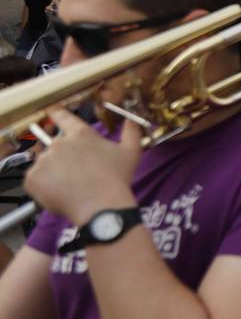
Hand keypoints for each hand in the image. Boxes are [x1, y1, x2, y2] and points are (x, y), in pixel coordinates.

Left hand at [24, 108, 140, 225]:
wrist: (101, 206)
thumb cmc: (117, 178)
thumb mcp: (131, 152)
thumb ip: (131, 132)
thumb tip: (131, 119)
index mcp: (80, 134)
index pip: (62, 116)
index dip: (56, 113)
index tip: (50, 111)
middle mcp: (58, 143)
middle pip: (55, 146)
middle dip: (63, 157)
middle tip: (76, 173)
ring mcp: (43, 161)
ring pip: (44, 164)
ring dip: (52, 172)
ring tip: (68, 187)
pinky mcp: (31, 178)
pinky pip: (34, 180)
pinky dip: (42, 186)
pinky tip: (58, 193)